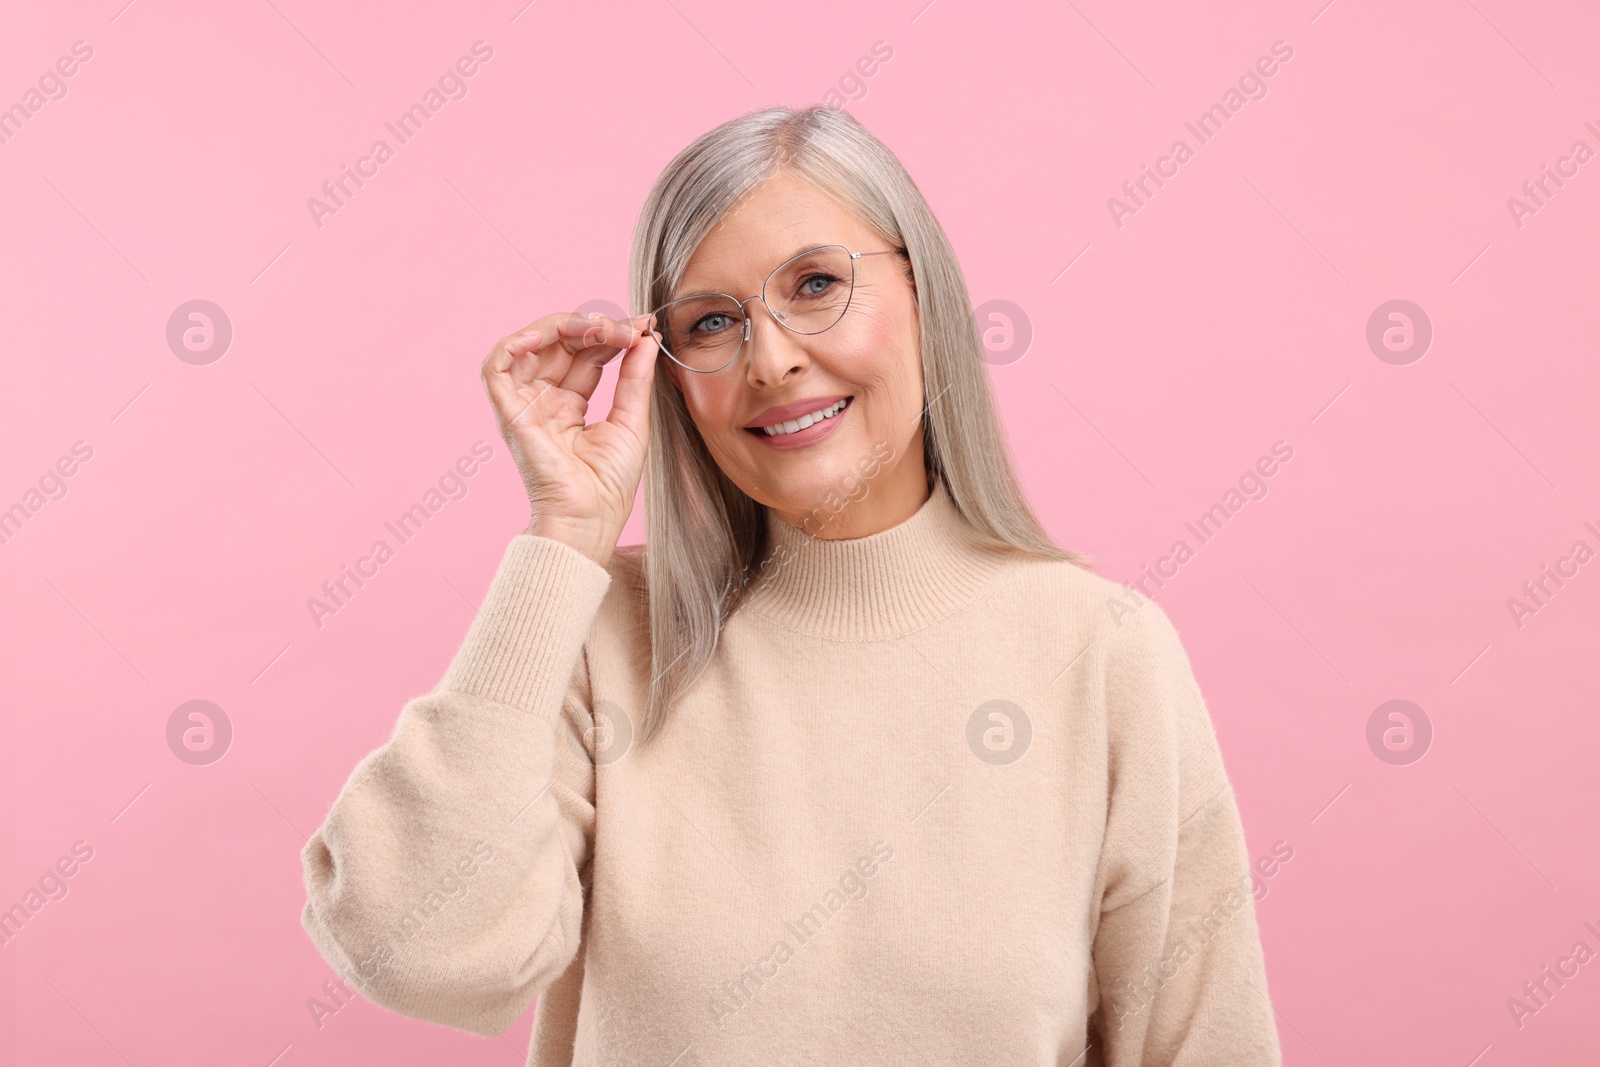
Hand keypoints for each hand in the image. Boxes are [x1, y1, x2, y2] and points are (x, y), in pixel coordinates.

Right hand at [480, 311, 658, 568]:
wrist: (591, 516)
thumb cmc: (610, 483)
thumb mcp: (631, 420)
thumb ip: (635, 377)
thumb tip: (646, 338)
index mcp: (570, 406)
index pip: (586, 355)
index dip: (612, 336)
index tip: (645, 326)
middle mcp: (544, 401)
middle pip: (561, 345)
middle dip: (594, 327)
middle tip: (628, 326)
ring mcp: (525, 405)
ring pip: (531, 346)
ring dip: (563, 327)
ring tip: (599, 327)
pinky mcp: (509, 413)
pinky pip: (496, 367)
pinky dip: (515, 343)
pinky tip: (546, 334)